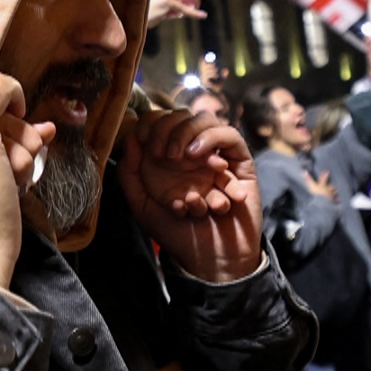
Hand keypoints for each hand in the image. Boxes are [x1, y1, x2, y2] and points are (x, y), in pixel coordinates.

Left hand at [117, 109, 263, 281]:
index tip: (144, 143)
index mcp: (165, 157)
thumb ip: (130, 173)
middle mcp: (190, 151)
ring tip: (179, 159)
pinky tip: (207, 163)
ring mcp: (215, 154)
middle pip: (179, 114)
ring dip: (187, 133)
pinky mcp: (240, 161)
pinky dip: (214, 142)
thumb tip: (131, 137)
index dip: (149, 124)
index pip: (157, 120)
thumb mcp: (142, 205)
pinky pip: (230, 135)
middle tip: (161, 155)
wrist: (209, 256)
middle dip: (166, 129)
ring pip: (204, 118)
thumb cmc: (176, 231)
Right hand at [305, 170, 336, 201]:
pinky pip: (335, 200)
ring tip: (337, 191)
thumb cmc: (316, 193)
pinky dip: (336, 200)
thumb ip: (308, 179)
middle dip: (332, 185)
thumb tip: (304, 172)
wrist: (322, 201)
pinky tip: (338, 200)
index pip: (323, 179)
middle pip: (331, 186)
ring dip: (335, 192)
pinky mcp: (332, 200)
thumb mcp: (311, 185)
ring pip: (334, 192)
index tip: (328, 172)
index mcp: (322, 185)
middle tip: (333, 185)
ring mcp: (330, 195)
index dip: (325, 175)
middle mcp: (327, 189)